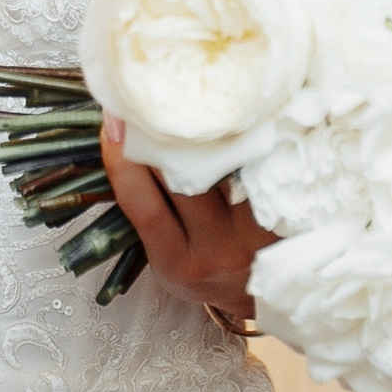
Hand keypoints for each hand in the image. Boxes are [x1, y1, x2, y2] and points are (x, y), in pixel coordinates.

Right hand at [99, 114, 274, 321]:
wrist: (258, 293)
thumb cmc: (201, 267)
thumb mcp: (163, 253)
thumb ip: (147, 208)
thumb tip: (121, 141)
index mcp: (175, 262)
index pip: (142, 205)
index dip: (122, 160)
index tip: (112, 123)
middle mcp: (213, 252)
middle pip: (180, 180)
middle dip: (160, 135)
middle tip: (150, 98)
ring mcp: (251, 236)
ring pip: (217, 168)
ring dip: (198, 131)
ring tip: (187, 101)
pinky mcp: (279, 219)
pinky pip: (252, 168)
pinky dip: (236, 141)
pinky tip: (228, 119)